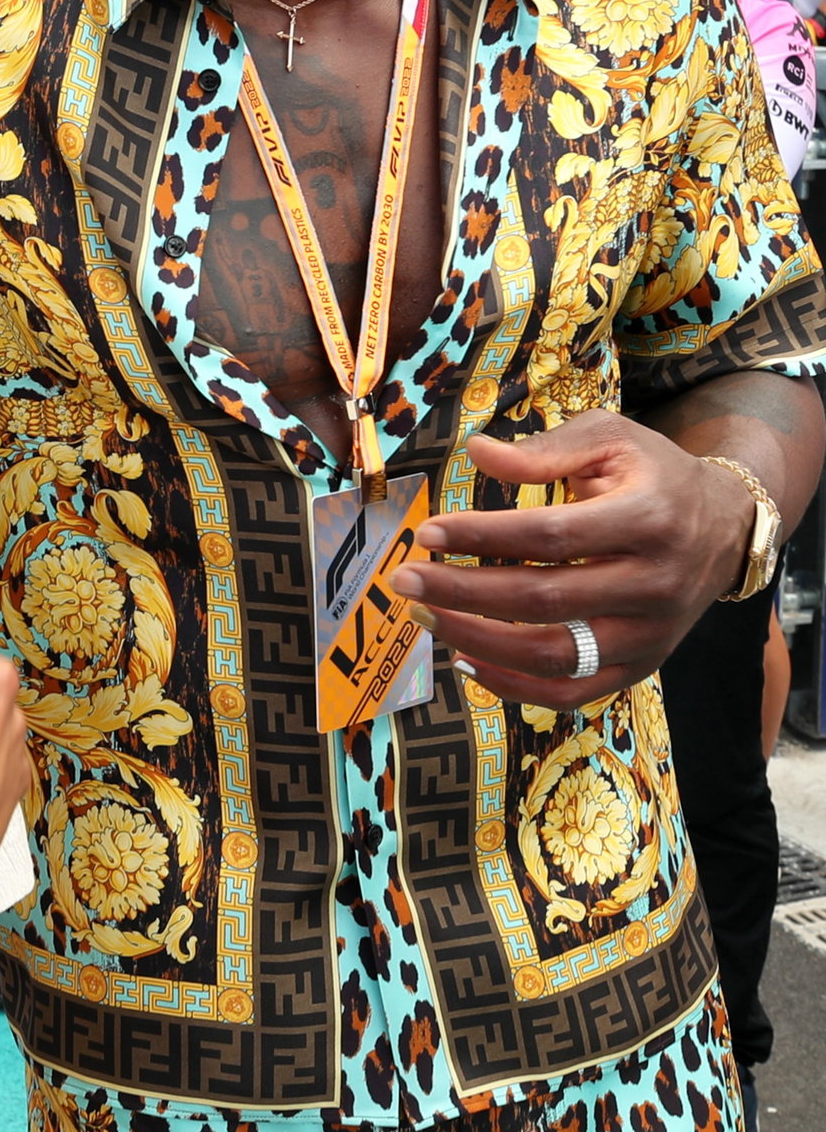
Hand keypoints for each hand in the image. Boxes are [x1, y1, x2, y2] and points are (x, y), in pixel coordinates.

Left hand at [390, 414, 754, 705]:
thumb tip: (477, 453)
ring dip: (477, 642)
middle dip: (463, 592)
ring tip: (424, 617)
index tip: (426, 533)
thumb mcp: (611, 438)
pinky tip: (465, 661)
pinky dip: (513, 688)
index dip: (483, 536)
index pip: (551, 535)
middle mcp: (653, 585)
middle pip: (544, 600)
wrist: (726, 528)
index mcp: (647, 519)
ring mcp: (649, 636)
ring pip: (554, 657)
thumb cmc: (655, 475)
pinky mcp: (641, 669)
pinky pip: (570, 694)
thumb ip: (545, 450)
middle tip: (405, 579)